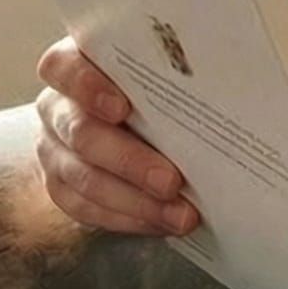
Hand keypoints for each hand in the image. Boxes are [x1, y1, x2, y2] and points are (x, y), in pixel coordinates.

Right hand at [34, 35, 197, 237]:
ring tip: (181, 214)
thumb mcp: (153, 70)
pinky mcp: (61, 188)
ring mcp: (54, 150)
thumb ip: (170, 71)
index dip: (87, 86)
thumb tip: (233, 78)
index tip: (123, 107)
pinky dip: (129, 219)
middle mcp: (57, 108)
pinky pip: (87, 209)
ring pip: (84, 179)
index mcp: (73, 66)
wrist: (114, 119)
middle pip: (80, 133)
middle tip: (172, 181)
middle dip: (130, 161)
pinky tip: (163, 222)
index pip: (62, 67)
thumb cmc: (146, 87)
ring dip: (136, 201)